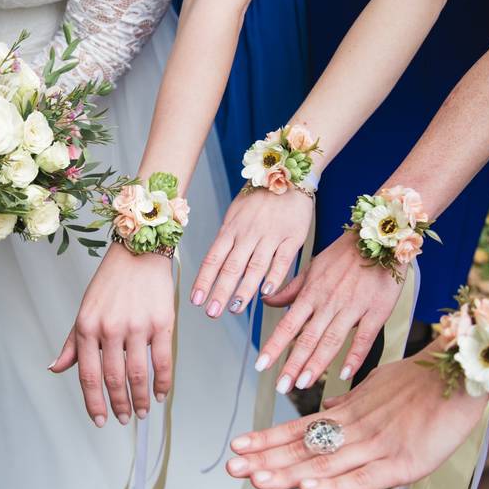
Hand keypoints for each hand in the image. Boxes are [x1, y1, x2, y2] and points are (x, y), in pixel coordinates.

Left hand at [51, 243, 174, 425]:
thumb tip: (55, 369)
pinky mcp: (161, 322)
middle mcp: (110, 328)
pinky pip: (162, 362)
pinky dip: (162, 383)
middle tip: (124, 419)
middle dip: (119, 406)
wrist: (139, 252)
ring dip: (140, 400)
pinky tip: (160, 394)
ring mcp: (137, 326)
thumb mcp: (85, 310)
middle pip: (114, 379)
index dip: (93, 403)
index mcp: (87, 327)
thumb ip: (73, 343)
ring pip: (138, 375)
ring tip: (142, 412)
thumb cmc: (110, 282)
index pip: (88, 375)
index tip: (99, 420)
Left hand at [192, 188, 313, 317]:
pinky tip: (266, 293)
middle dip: (220, 292)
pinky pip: (282, 260)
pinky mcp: (293, 237)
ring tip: (234, 309)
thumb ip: (227, 238)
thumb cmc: (259, 198)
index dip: (204, 280)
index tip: (196, 300)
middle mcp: (248, 233)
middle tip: (211, 313)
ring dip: (244, 290)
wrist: (290, 176)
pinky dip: (274, 277)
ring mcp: (270, 235)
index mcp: (231, 228)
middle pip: (231, 267)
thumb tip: (215, 264)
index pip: (213, 258)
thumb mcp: (235, 213)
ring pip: (255, 266)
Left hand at [225, 346, 488, 488]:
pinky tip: (307, 487)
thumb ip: (350, 401)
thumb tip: (327, 406)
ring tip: (254, 479)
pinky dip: (333, 483)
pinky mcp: (402, 462)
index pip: (298, 431)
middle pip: (302, 448)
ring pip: (323, 462)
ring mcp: (375, 445)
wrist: (460, 374)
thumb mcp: (376, 387)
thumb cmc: (420, 382)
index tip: (238, 447)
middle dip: (264, 459)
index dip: (267, 440)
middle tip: (231, 466)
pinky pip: (361, 477)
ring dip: (287, 472)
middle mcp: (354, 429)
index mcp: (347, 413)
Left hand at [259, 232, 403, 391]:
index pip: (288, 324)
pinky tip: (344, 374)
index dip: (274, 346)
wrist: (379, 237)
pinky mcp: (377, 311)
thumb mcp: (312, 268)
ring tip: (303, 384)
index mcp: (312, 293)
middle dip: (292, 364)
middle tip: (280, 386)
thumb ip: (291, 289)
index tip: (260, 365)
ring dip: (317, 364)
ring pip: (331, 339)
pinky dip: (355, 356)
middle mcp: (329, 302)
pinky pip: (365, 337)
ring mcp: (353, 307)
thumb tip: (266, 301)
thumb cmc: (344, 255)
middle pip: (307, 337)